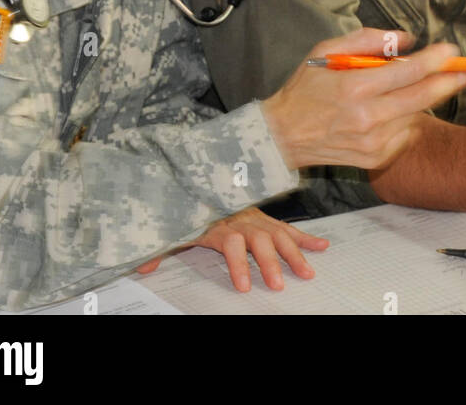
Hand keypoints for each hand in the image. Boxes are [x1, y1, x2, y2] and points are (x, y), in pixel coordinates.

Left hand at [136, 207, 328, 291]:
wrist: (205, 180)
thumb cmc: (192, 209)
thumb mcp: (174, 227)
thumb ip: (161, 247)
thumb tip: (142, 266)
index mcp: (220, 224)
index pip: (232, 245)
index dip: (239, 265)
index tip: (244, 286)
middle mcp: (243, 220)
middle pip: (261, 241)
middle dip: (271, 263)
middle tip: (278, 284)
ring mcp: (258, 218)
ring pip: (280, 235)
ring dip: (295, 254)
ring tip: (307, 272)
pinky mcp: (268, 218)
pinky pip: (289, 228)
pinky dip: (306, 237)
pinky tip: (323, 247)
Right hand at [261, 28, 465, 169]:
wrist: (284, 136)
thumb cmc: (306, 89)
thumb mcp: (325, 51)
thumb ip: (367, 40)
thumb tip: (406, 40)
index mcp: (355, 87)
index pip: (408, 71)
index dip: (436, 60)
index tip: (452, 52)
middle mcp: (367, 117)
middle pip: (423, 97)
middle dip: (450, 82)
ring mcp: (373, 141)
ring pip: (416, 116)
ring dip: (419, 100)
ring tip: (402, 91)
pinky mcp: (375, 158)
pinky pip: (405, 134)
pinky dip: (404, 121)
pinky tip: (386, 114)